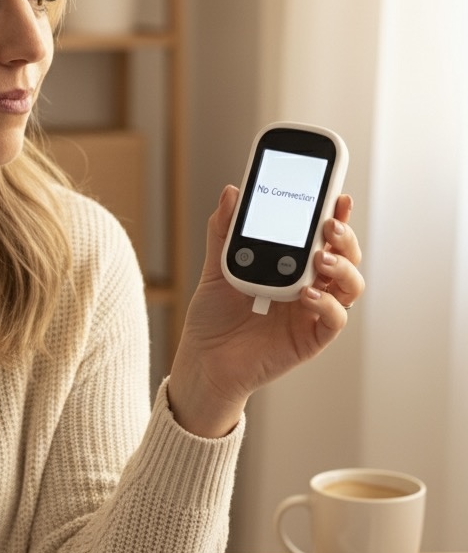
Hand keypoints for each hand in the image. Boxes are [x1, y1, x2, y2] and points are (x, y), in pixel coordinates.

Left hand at [167, 186, 363, 437]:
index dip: (335, 215)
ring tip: (319, 256)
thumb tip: (232, 192)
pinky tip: (307, 294)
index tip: (337, 195)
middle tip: (329, 224)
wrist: (203, 360)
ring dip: (342, 266)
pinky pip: (335, 319)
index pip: (322, 236)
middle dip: (344, 236)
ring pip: (350, 285)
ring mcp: (313, 312)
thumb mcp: (216, 268)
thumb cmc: (214, 317)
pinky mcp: (311, 339)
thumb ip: (224, 232)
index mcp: (292, 265)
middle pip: (345, 256)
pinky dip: (327, 304)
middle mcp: (310, 285)